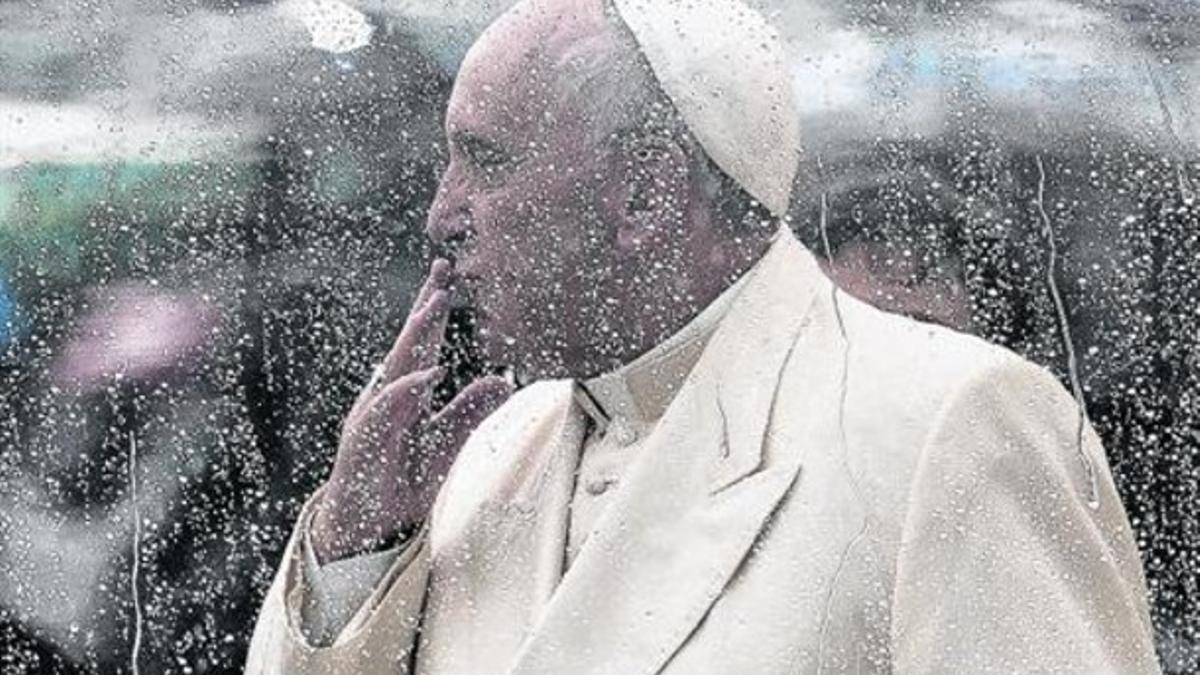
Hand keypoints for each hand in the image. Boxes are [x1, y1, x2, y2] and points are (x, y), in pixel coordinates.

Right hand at [311, 259, 513, 562]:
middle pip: (410, 343)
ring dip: (416, 334)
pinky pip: (387, 408)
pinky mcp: (364, 439)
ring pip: (396, 366)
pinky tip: (429, 373)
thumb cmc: (402, 481)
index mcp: (407, 394)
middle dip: (425, 305)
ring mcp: (373, 414)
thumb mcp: (447, 444)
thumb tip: (502, 381)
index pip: (424, 345)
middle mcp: (388, 396)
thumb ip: (469, 412)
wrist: (368, 525)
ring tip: (436, 303)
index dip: (436, 311)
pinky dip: (408, 389)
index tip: (451, 276)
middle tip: (443, 269)